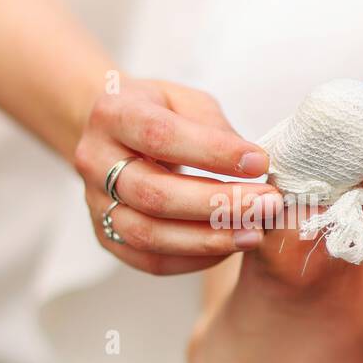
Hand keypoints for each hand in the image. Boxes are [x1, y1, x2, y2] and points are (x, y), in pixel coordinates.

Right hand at [74, 78, 281, 274]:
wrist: (113, 134)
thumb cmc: (158, 113)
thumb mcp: (185, 101)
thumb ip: (214, 128)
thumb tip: (252, 165)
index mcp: (112, 114)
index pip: (160, 136)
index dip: (212, 152)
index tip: (260, 162)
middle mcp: (95, 161)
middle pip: (154, 194)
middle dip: (218, 203)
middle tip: (267, 204)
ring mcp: (95, 203)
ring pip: (148, 234)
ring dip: (207, 239)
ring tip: (254, 233)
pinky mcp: (106, 235)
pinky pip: (149, 260)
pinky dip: (192, 260)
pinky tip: (228, 248)